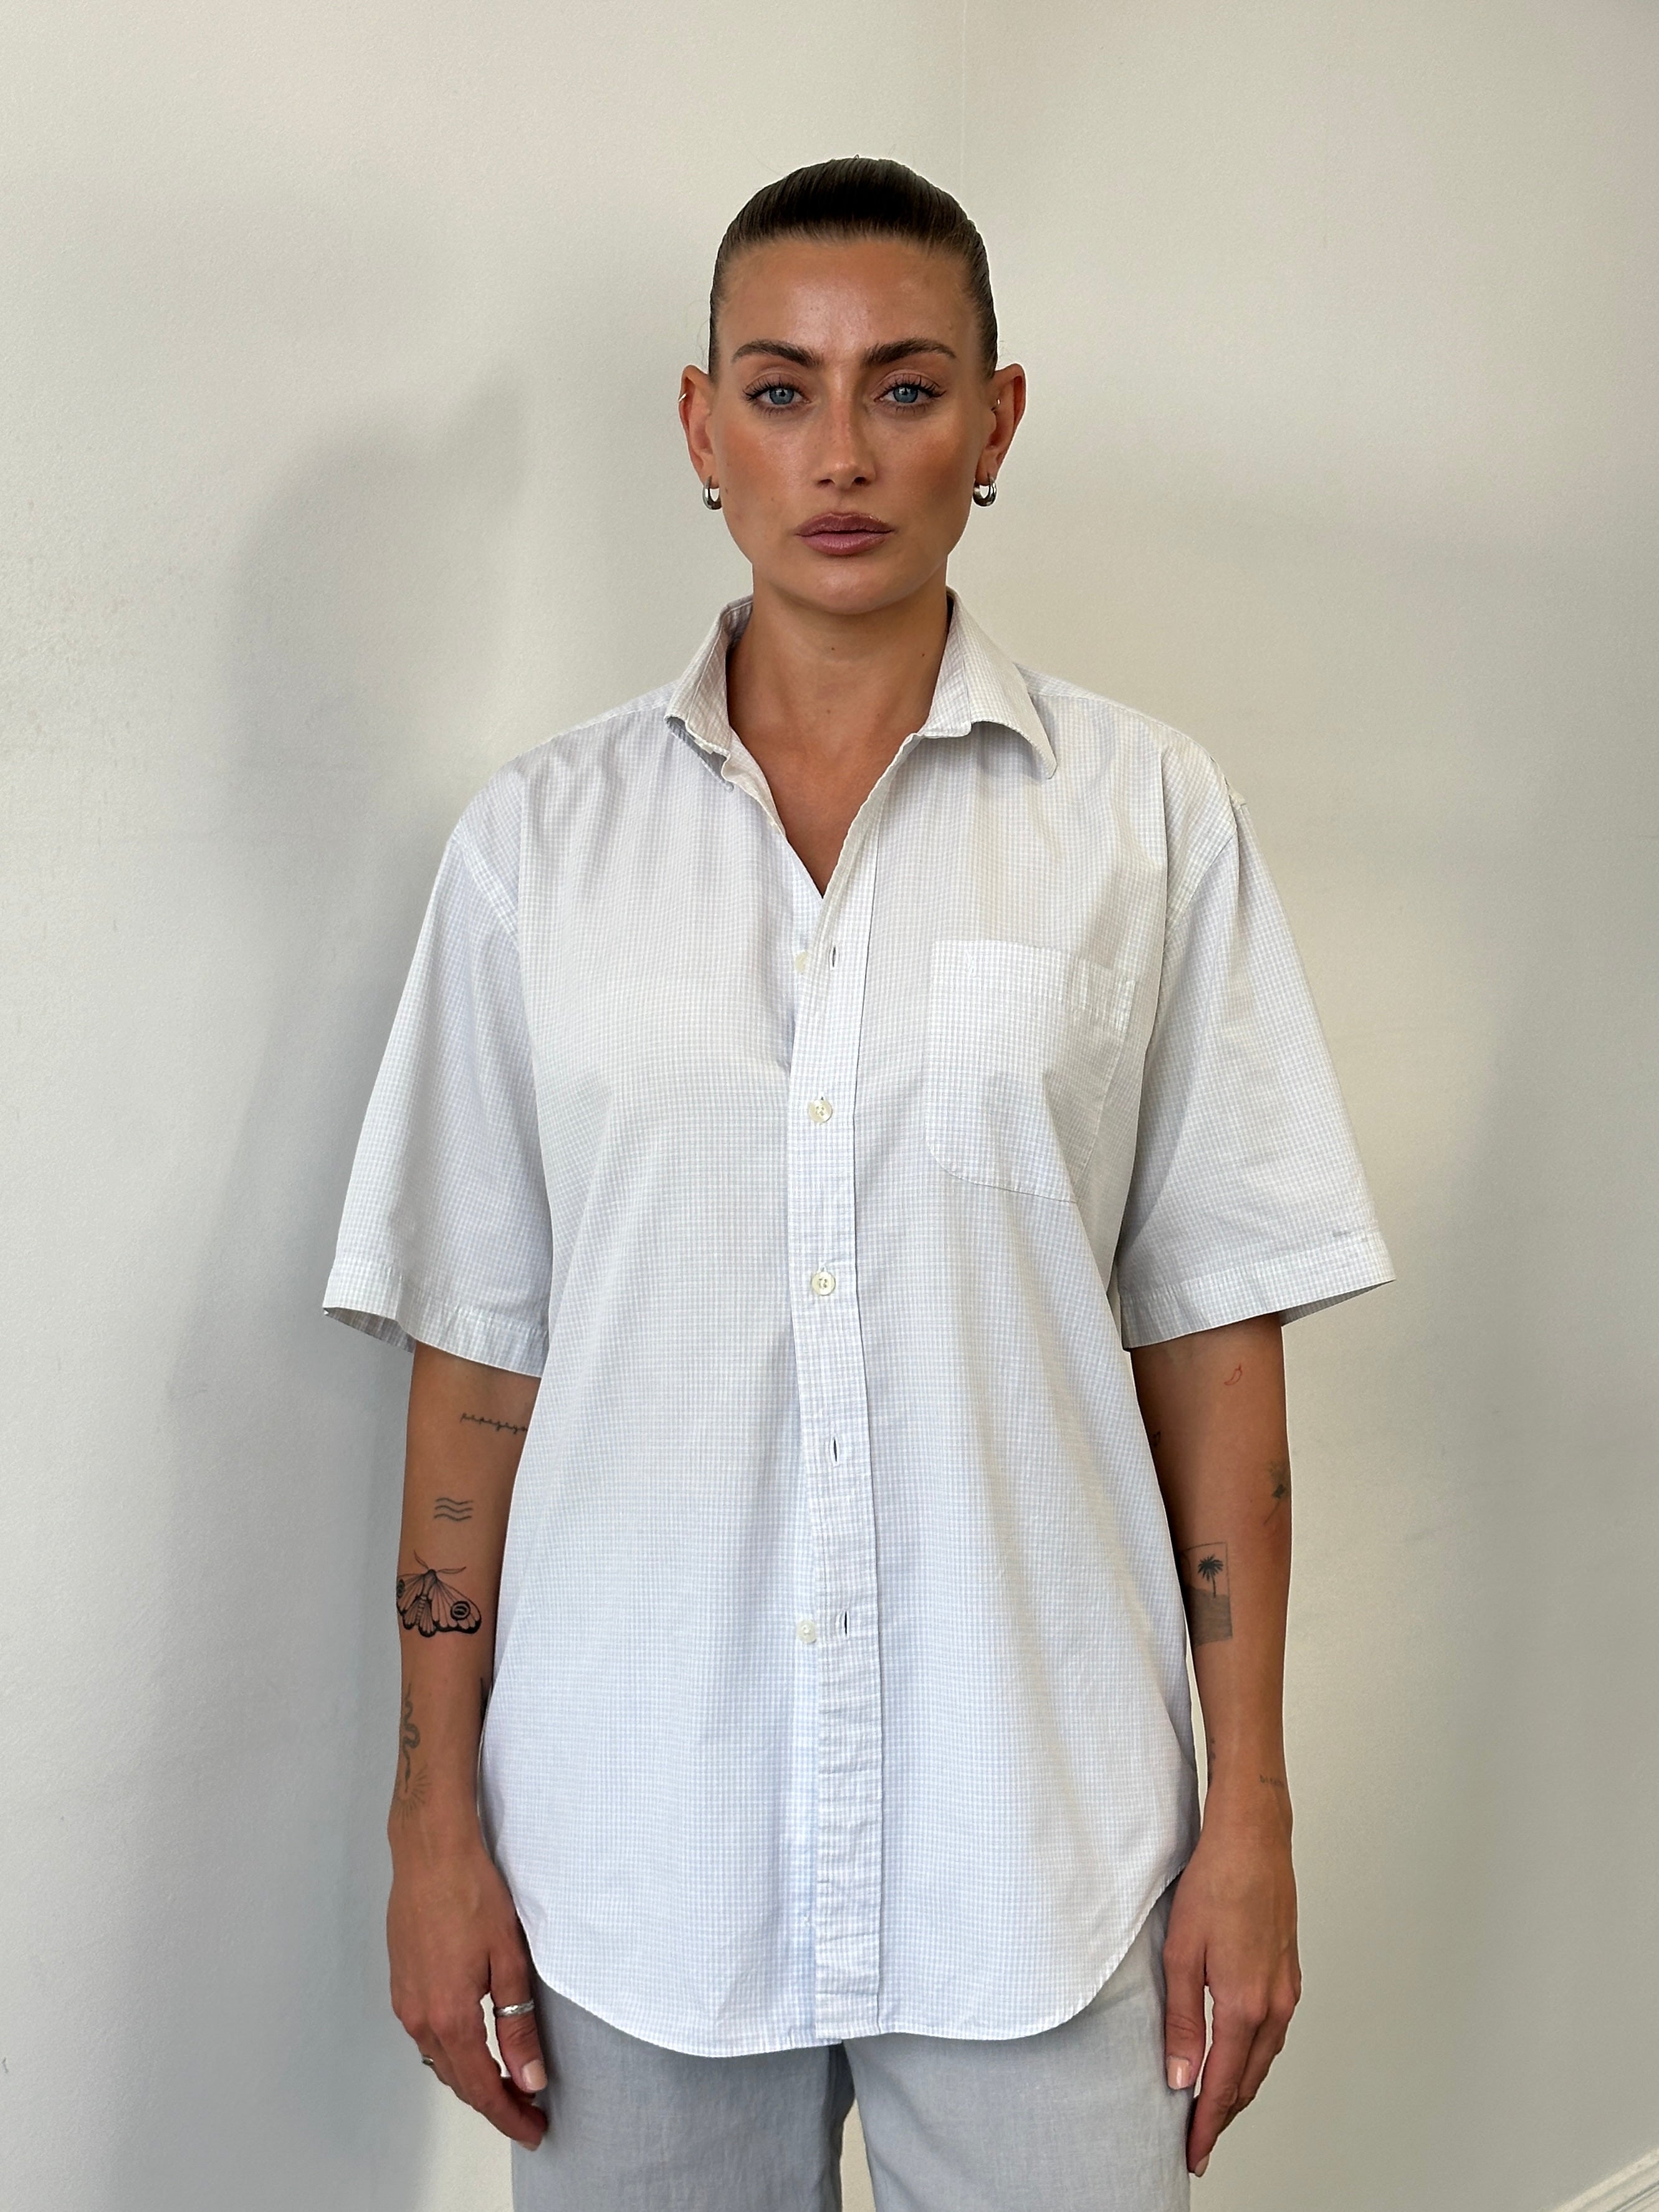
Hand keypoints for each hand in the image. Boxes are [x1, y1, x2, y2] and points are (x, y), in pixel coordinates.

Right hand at [388, 1817, 549, 2149]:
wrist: (430, 1851)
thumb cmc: (471, 1893)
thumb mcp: (508, 1958)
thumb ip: (517, 2023)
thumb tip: (529, 2076)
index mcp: (450, 2016)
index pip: (482, 2088)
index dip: (510, 2115)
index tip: (534, 2129)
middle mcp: (420, 2017)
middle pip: (459, 2080)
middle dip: (495, 2102)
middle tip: (530, 2110)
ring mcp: (406, 2001)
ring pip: (440, 2060)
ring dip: (472, 2078)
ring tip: (509, 2080)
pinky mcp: (401, 1983)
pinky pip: (427, 2036)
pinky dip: (453, 2052)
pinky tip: (475, 2043)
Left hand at [1161, 1792, 1300, 2175]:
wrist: (1253, 1841)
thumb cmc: (1215, 1885)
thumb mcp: (1181, 1953)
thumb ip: (1183, 2021)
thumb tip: (1181, 2077)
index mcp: (1245, 2005)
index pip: (1223, 2085)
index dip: (1207, 2124)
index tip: (1193, 2151)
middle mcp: (1274, 2006)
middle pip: (1247, 2080)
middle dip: (1223, 2116)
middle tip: (1200, 2142)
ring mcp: (1286, 1991)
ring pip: (1263, 2059)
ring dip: (1239, 2089)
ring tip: (1214, 2110)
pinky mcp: (1288, 1976)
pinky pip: (1272, 2034)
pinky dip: (1253, 2058)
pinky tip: (1237, 2058)